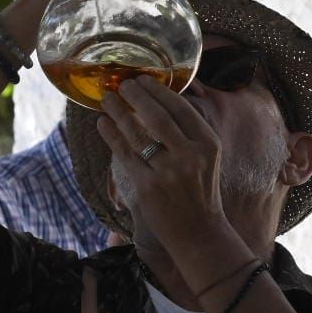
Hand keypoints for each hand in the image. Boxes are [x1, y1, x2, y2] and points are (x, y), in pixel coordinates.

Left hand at [96, 75, 231, 254]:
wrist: (198, 233)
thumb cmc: (199, 192)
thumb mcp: (206, 158)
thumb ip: (189, 132)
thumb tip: (157, 101)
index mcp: (208, 144)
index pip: (180, 108)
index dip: (158, 90)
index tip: (143, 79)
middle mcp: (190, 156)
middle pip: (157, 116)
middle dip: (136, 95)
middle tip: (122, 84)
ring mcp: (168, 172)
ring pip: (137, 133)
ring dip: (119, 112)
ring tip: (107, 99)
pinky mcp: (148, 187)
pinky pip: (125, 154)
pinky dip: (111, 135)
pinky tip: (103, 124)